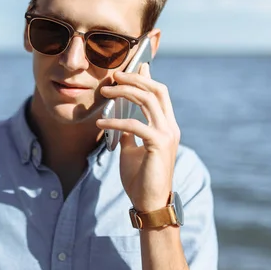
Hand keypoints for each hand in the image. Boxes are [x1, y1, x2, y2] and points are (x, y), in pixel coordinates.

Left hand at [96, 64, 180, 211]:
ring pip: (147, 100)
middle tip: (113, 76)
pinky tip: (100, 123)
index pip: (160, 93)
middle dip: (134, 78)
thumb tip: (120, 120)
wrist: (149, 203)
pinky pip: (134, 125)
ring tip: (105, 92)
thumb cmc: (141, 178)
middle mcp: (170, 127)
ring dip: (124, 92)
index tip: (132, 67)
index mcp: (166, 126)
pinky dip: (115, 121)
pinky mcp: (158, 144)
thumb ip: (130, 134)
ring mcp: (167, 135)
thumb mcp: (132, 150)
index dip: (146, 77)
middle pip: (156, 90)